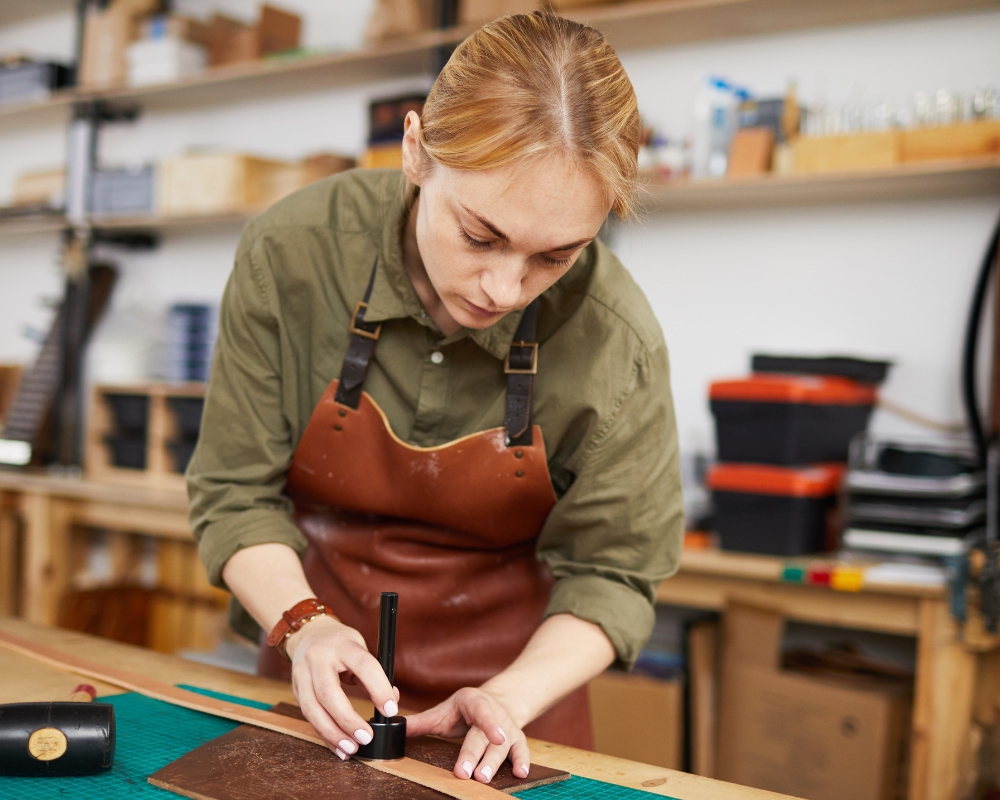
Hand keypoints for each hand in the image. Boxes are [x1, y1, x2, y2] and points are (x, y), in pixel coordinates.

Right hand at [285, 615, 399, 760]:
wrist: (308, 634)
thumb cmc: (340, 643)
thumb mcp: (360, 647)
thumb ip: (374, 674)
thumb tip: (391, 701)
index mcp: (342, 644)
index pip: (363, 665)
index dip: (378, 689)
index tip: (391, 710)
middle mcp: (318, 658)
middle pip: (329, 693)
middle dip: (347, 720)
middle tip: (366, 737)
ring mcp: (302, 674)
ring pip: (312, 708)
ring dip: (332, 733)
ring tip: (351, 748)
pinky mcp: (295, 689)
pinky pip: (307, 716)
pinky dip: (323, 734)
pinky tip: (337, 746)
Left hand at [405, 687, 529, 783]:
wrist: (498, 700)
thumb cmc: (466, 709)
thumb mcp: (445, 710)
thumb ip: (421, 721)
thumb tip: (393, 727)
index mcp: (475, 702)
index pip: (482, 712)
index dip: (489, 725)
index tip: (493, 737)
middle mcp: (495, 715)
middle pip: (486, 737)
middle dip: (477, 755)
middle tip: (469, 774)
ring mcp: (508, 728)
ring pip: (504, 747)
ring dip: (495, 763)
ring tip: (484, 778)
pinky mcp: (517, 740)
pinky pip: (522, 750)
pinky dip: (523, 761)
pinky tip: (520, 773)